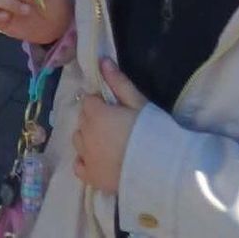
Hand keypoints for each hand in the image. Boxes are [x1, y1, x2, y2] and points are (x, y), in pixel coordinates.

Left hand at [73, 60, 147, 193]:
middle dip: (94, 118)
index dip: (100, 103)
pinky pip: (78, 165)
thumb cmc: (151, 132)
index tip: (114, 109)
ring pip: (78, 139)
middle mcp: (86, 134)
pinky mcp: (91, 177)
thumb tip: (102, 60)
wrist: (161, 170)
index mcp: (95, 113)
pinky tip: (97, 160)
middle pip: (83, 119)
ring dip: (87, 138)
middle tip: (114, 125)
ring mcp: (87, 157)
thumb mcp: (137, 102)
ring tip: (107, 142)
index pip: (88, 101)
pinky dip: (84, 161)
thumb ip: (118, 81)